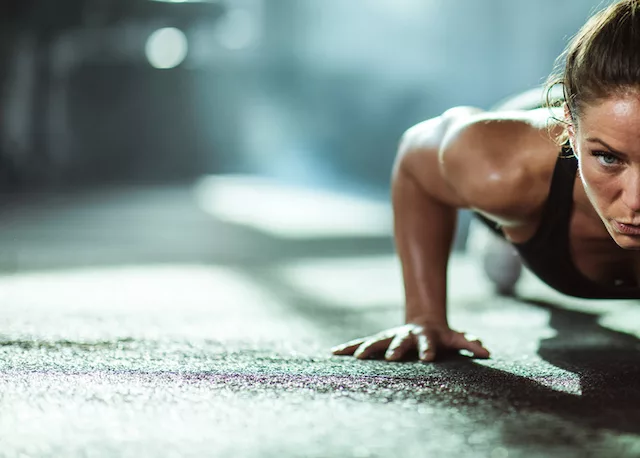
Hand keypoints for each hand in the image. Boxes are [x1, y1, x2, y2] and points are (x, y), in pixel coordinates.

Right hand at [331, 323, 489, 361]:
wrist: (423, 322)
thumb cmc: (442, 336)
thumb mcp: (456, 338)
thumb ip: (469, 343)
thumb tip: (487, 351)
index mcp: (425, 336)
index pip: (428, 343)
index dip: (428, 350)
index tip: (428, 359)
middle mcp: (404, 335)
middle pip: (399, 341)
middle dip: (394, 349)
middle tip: (390, 358)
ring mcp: (390, 337)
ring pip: (376, 341)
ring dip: (367, 348)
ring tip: (356, 357)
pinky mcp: (378, 341)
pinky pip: (362, 344)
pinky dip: (348, 348)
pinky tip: (333, 353)